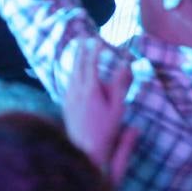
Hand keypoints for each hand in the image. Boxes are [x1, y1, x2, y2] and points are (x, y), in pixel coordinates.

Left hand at [63, 39, 137, 181]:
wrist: (84, 153)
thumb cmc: (105, 132)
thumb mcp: (117, 109)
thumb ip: (120, 85)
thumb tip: (126, 65)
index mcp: (89, 90)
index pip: (90, 63)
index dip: (94, 50)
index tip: (98, 39)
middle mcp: (75, 91)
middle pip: (78, 65)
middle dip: (82, 50)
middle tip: (85, 37)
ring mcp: (68, 98)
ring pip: (71, 74)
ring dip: (77, 61)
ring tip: (80, 50)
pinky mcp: (65, 106)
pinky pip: (69, 83)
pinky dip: (73, 73)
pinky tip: (75, 75)